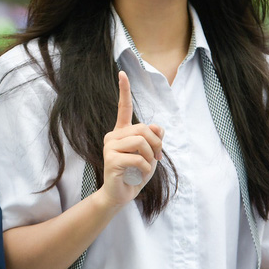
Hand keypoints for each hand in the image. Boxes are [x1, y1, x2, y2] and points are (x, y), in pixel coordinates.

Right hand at [100, 72, 163, 205]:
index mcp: (121, 132)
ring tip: (147, 167)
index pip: (123, 108)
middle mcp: (113, 136)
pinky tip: (138, 174)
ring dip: (151, 156)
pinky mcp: (111, 159)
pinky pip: (137, 158)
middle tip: (158, 157)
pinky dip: (144, 168)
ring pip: (141, 142)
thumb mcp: (150, 154)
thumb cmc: (135, 173)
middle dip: (156, 143)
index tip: (122, 73)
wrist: (121, 194)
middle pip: (143, 129)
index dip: (124, 90)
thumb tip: (157, 127)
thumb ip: (154, 138)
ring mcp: (110, 147)